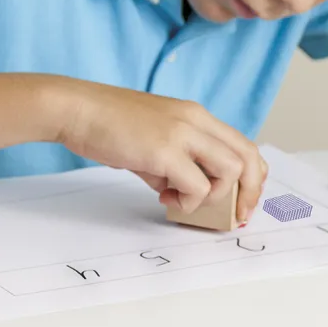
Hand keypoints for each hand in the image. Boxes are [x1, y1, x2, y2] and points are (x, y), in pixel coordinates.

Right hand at [55, 78, 267, 223]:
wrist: (77, 110)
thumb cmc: (107, 124)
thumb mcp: (151, 139)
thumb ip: (172, 163)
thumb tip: (180, 191)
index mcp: (195, 115)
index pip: (243, 145)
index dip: (250, 177)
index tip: (240, 201)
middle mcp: (196, 120)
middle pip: (249, 157)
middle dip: (249, 193)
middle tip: (234, 216)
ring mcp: (183, 133)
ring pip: (231, 171)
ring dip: (214, 196)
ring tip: (181, 200)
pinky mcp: (165, 151)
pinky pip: (198, 187)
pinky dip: (188, 202)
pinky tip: (163, 197)